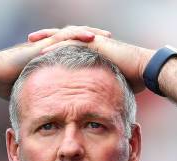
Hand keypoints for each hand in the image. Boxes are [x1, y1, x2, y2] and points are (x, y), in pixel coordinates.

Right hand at [0, 26, 111, 98]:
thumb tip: (53, 116)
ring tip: (106, 37)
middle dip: (96, 42)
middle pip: (78, 41)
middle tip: (114, 44)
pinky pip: (62, 37)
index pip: (76, 54)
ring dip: (91, 35)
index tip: (108, 59)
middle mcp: (50, 49)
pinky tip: (90, 37)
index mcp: (51, 59)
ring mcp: (46, 45)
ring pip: (73, 35)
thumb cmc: (8, 85)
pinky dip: (77, 36)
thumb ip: (45, 97)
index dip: (91, 55)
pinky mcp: (42, 44)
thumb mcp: (34, 92)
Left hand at [32, 32, 154, 92]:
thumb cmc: (134, 81)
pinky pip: (72, 41)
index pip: (69, 50)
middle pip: (63, 40)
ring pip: (64, 37)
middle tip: (30, 43)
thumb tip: (96, 106)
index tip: (39, 56)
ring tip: (32, 41)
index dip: (54, 52)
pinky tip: (44, 48)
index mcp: (92, 53)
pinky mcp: (95, 42)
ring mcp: (93, 42)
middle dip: (46, 40)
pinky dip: (57, 44)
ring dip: (47, 39)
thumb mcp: (111, 85)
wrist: (146, 71)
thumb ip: (101, 90)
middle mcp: (91, 45)